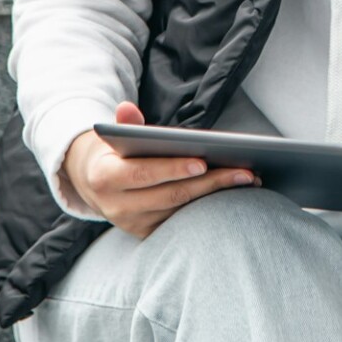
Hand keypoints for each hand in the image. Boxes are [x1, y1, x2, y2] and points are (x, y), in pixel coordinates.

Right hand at [61, 100, 259, 239]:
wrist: (94, 185)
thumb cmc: (115, 154)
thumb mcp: (116, 137)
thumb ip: (126, 124)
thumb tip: (127, 108)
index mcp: (105, 178)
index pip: (143, 174)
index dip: (172, 169)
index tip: (202, 162)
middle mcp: (117, 207)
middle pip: (170, 196)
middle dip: (210, 183)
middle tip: (243, 171)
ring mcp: (133, 224)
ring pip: (181, 212)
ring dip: (216, 197)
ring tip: (247, 180)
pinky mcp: (147, 234)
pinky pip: (182, 222)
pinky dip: (208, 209)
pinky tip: (232, 195)